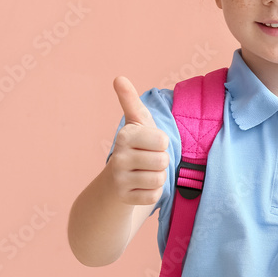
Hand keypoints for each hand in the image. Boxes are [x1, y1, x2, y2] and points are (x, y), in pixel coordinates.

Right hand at [107, 76, 168, 205]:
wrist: (114, 181)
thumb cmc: (133, 147)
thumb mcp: (135, 123)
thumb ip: (130, 100)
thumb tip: (118, 77)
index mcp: (125, 135)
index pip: (163, 141)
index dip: (162, 144)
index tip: (149, 144)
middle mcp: (118, 157)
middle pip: (163, 161)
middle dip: (161, 161)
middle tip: (147, 160)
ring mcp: (119, 179)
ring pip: (159, 179)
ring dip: (157, 177)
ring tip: (144, 172)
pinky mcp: (124, 198)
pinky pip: (153, 196)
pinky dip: (152, 193)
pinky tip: (140, 187)